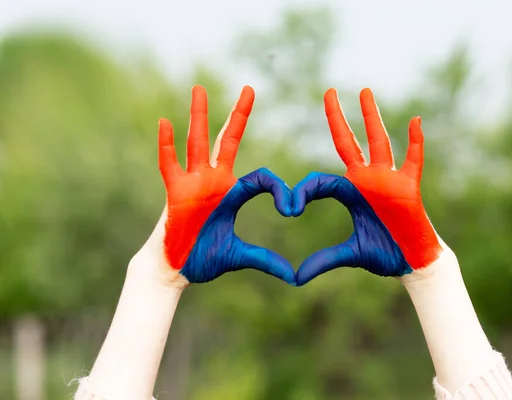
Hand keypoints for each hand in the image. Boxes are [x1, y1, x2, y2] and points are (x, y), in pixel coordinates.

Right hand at [157, 85, 294, 285]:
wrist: (175, 270)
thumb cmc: (204, 258)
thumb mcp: (240, 256)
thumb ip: (265, 260)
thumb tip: (293, 276)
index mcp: (232, 192)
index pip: (261, 177)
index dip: (278, 189)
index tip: (291, 208)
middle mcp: (214, 181)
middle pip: (229, 140)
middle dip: (239, 115)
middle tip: (249, 88)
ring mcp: (193, 184)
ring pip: (198, 143)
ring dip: (199, 116)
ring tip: (200, 89)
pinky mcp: (175, 193)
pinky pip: (169, 165)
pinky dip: (167, 145)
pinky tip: (166, 121)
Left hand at [292, 88, 442, 284]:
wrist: (411, 262)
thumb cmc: (383, 254)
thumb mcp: (349, 254)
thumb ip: (323, 260)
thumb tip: (295, 277)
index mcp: (350, 191)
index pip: (322, 179)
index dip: (305, 192)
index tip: (289, 208)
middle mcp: (367, 179)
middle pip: (350, 142)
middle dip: (338, 118)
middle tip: (328, 91)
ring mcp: (389, 180)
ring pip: (379, 142)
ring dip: (372, 117)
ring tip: (363, 91)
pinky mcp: (409, 187)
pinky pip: (413, 160)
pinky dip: (415, 142)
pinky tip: (414, 120)